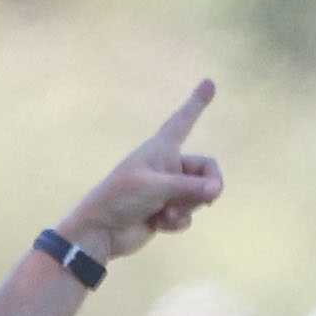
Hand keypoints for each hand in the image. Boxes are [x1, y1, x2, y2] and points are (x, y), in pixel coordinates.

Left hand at [57, 82, 225, 265]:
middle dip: (209, 185)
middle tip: (211, 197)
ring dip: (186, 207)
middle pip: (207, 170)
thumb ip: (191, 187)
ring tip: (164, 212)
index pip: (182, 120)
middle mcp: (166, 166)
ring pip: (199, 196)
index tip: (209, 82)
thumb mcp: (156, 188)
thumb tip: (217, 190)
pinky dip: (176, 222)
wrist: (98, 233)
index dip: (196, 103)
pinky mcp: (165, 211)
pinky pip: (187, 216)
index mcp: (160, 148)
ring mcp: (167, 190)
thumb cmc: (119, 200)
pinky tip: (157, 224)